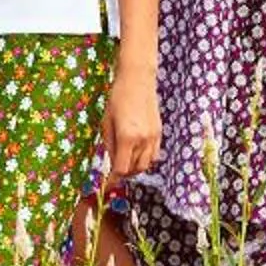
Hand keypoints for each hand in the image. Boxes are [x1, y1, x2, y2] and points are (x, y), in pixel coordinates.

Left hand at [100, 55, 159, 181]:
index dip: (113, 179)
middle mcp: (143, 140)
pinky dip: (145, 160)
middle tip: (114, 174)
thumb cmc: (117, 98)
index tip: (107, 184)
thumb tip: (110, 162)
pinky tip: (136, 155)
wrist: (138, 80)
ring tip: (125, 165)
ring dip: (135, 169)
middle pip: (135, 170)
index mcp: (127, 137)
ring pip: (146, 164)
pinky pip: (154, 155)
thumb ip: (109, 144)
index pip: (121, 168)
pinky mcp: (159, 133)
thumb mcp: (106, 122)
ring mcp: (153, 137)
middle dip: (124, 175)